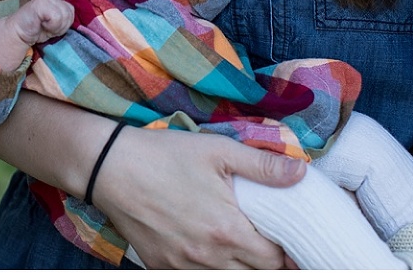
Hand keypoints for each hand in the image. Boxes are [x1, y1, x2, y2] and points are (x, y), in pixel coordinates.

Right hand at [7, 0, 73, 45]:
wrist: (17, 34)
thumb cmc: (37, 30)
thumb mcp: (56, 24)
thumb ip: (66, 17)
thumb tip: (81, 19)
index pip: (72, 10)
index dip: (65, 23)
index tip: (52, 27)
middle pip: (70, 13)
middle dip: (61, 25)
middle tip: (47, 27)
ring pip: (65, 15)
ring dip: (56, 27)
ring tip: (44, 26)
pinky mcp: (40, 3)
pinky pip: (57, 17)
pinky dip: (51, 26)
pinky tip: (41, 25)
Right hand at [91, 126, 305, 268]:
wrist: (111, 167)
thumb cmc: (165, 156)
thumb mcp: (218, 150)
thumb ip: (262, 165)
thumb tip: (301, 173)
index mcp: (227, 230)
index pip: (274, 261)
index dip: (287, 255)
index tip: (289, 243)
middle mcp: (207, 256)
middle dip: (267, 266)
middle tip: (271, 249)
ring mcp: (182, 266)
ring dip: (240, 271)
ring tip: (244, 254)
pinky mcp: (161, 267)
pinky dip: (209, 272)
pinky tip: (212, 256)